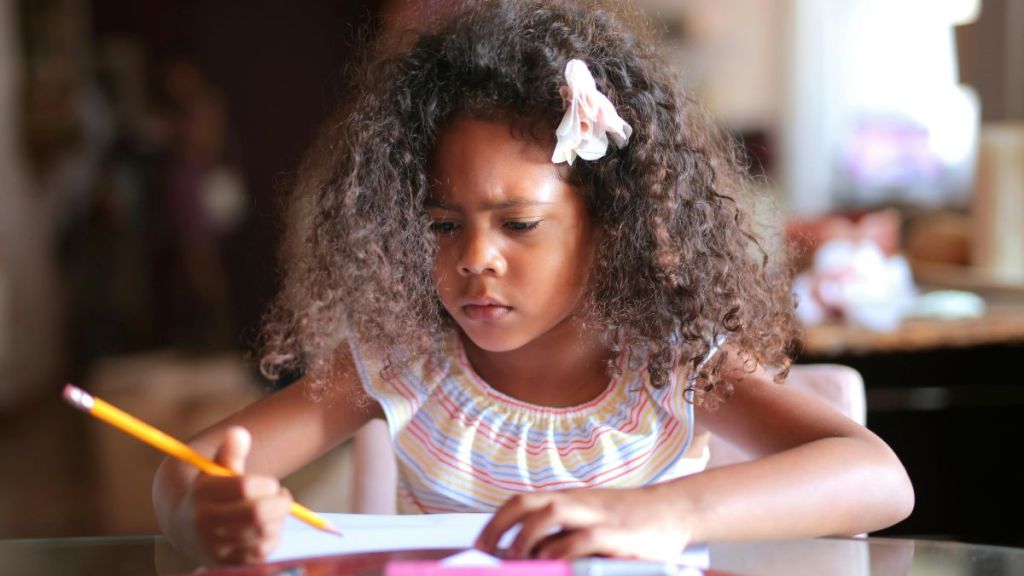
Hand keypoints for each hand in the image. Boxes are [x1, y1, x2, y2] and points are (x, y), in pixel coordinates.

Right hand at [190, 426, 292, 564]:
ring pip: (262, 533)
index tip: (271, 484)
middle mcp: (203, 522)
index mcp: (201, 494)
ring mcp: (214, 545)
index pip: (244, 486)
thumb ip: (230, 451)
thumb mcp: (216, 469)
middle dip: (279, 504)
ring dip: (278, 520)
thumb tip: (239, 432)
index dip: (267, 484)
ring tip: (274, 511)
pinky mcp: (225, 562)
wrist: (186, 528)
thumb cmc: (211, 492)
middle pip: (256, 513)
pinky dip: (272, 538)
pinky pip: (260, 552)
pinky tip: (268, 528)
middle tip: (282, 497)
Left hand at [474, 486, 693, 559]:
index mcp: (569, 499)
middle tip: (490, 555)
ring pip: (552, 513)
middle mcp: (578, 502)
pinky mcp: (617, 534)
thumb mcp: (591, 520)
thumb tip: (529, 555)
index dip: (496, 522)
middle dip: (502, 527)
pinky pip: (583, 538)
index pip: (521, 501)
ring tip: (515, 559)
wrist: (675, 510)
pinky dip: (563, 551)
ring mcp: (598, 515)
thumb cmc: (629, 520)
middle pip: (529, 503)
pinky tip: (552, 563)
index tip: (480, 545)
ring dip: (527, 536)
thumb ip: (563, 534)